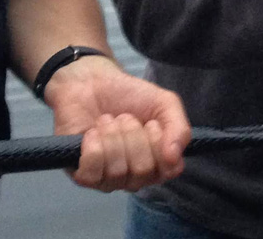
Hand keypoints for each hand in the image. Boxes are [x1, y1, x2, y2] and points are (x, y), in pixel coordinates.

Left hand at [44, 55, 190, 191]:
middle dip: (133, 134)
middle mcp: (135, 177)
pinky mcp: (83, 175)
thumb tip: (174, 159)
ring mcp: (107, 180)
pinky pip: (92, 174)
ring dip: (112, 135)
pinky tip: (91, 133)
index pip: (169, 170)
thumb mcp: (165, 104)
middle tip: (125, 118)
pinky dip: (93, 146)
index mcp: (158, 164)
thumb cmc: (130, 96)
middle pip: (143, 170)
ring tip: (107, 121)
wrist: (91, 82)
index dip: (159, 143)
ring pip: (117, 171)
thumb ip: (180, 129)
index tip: (151, 123)